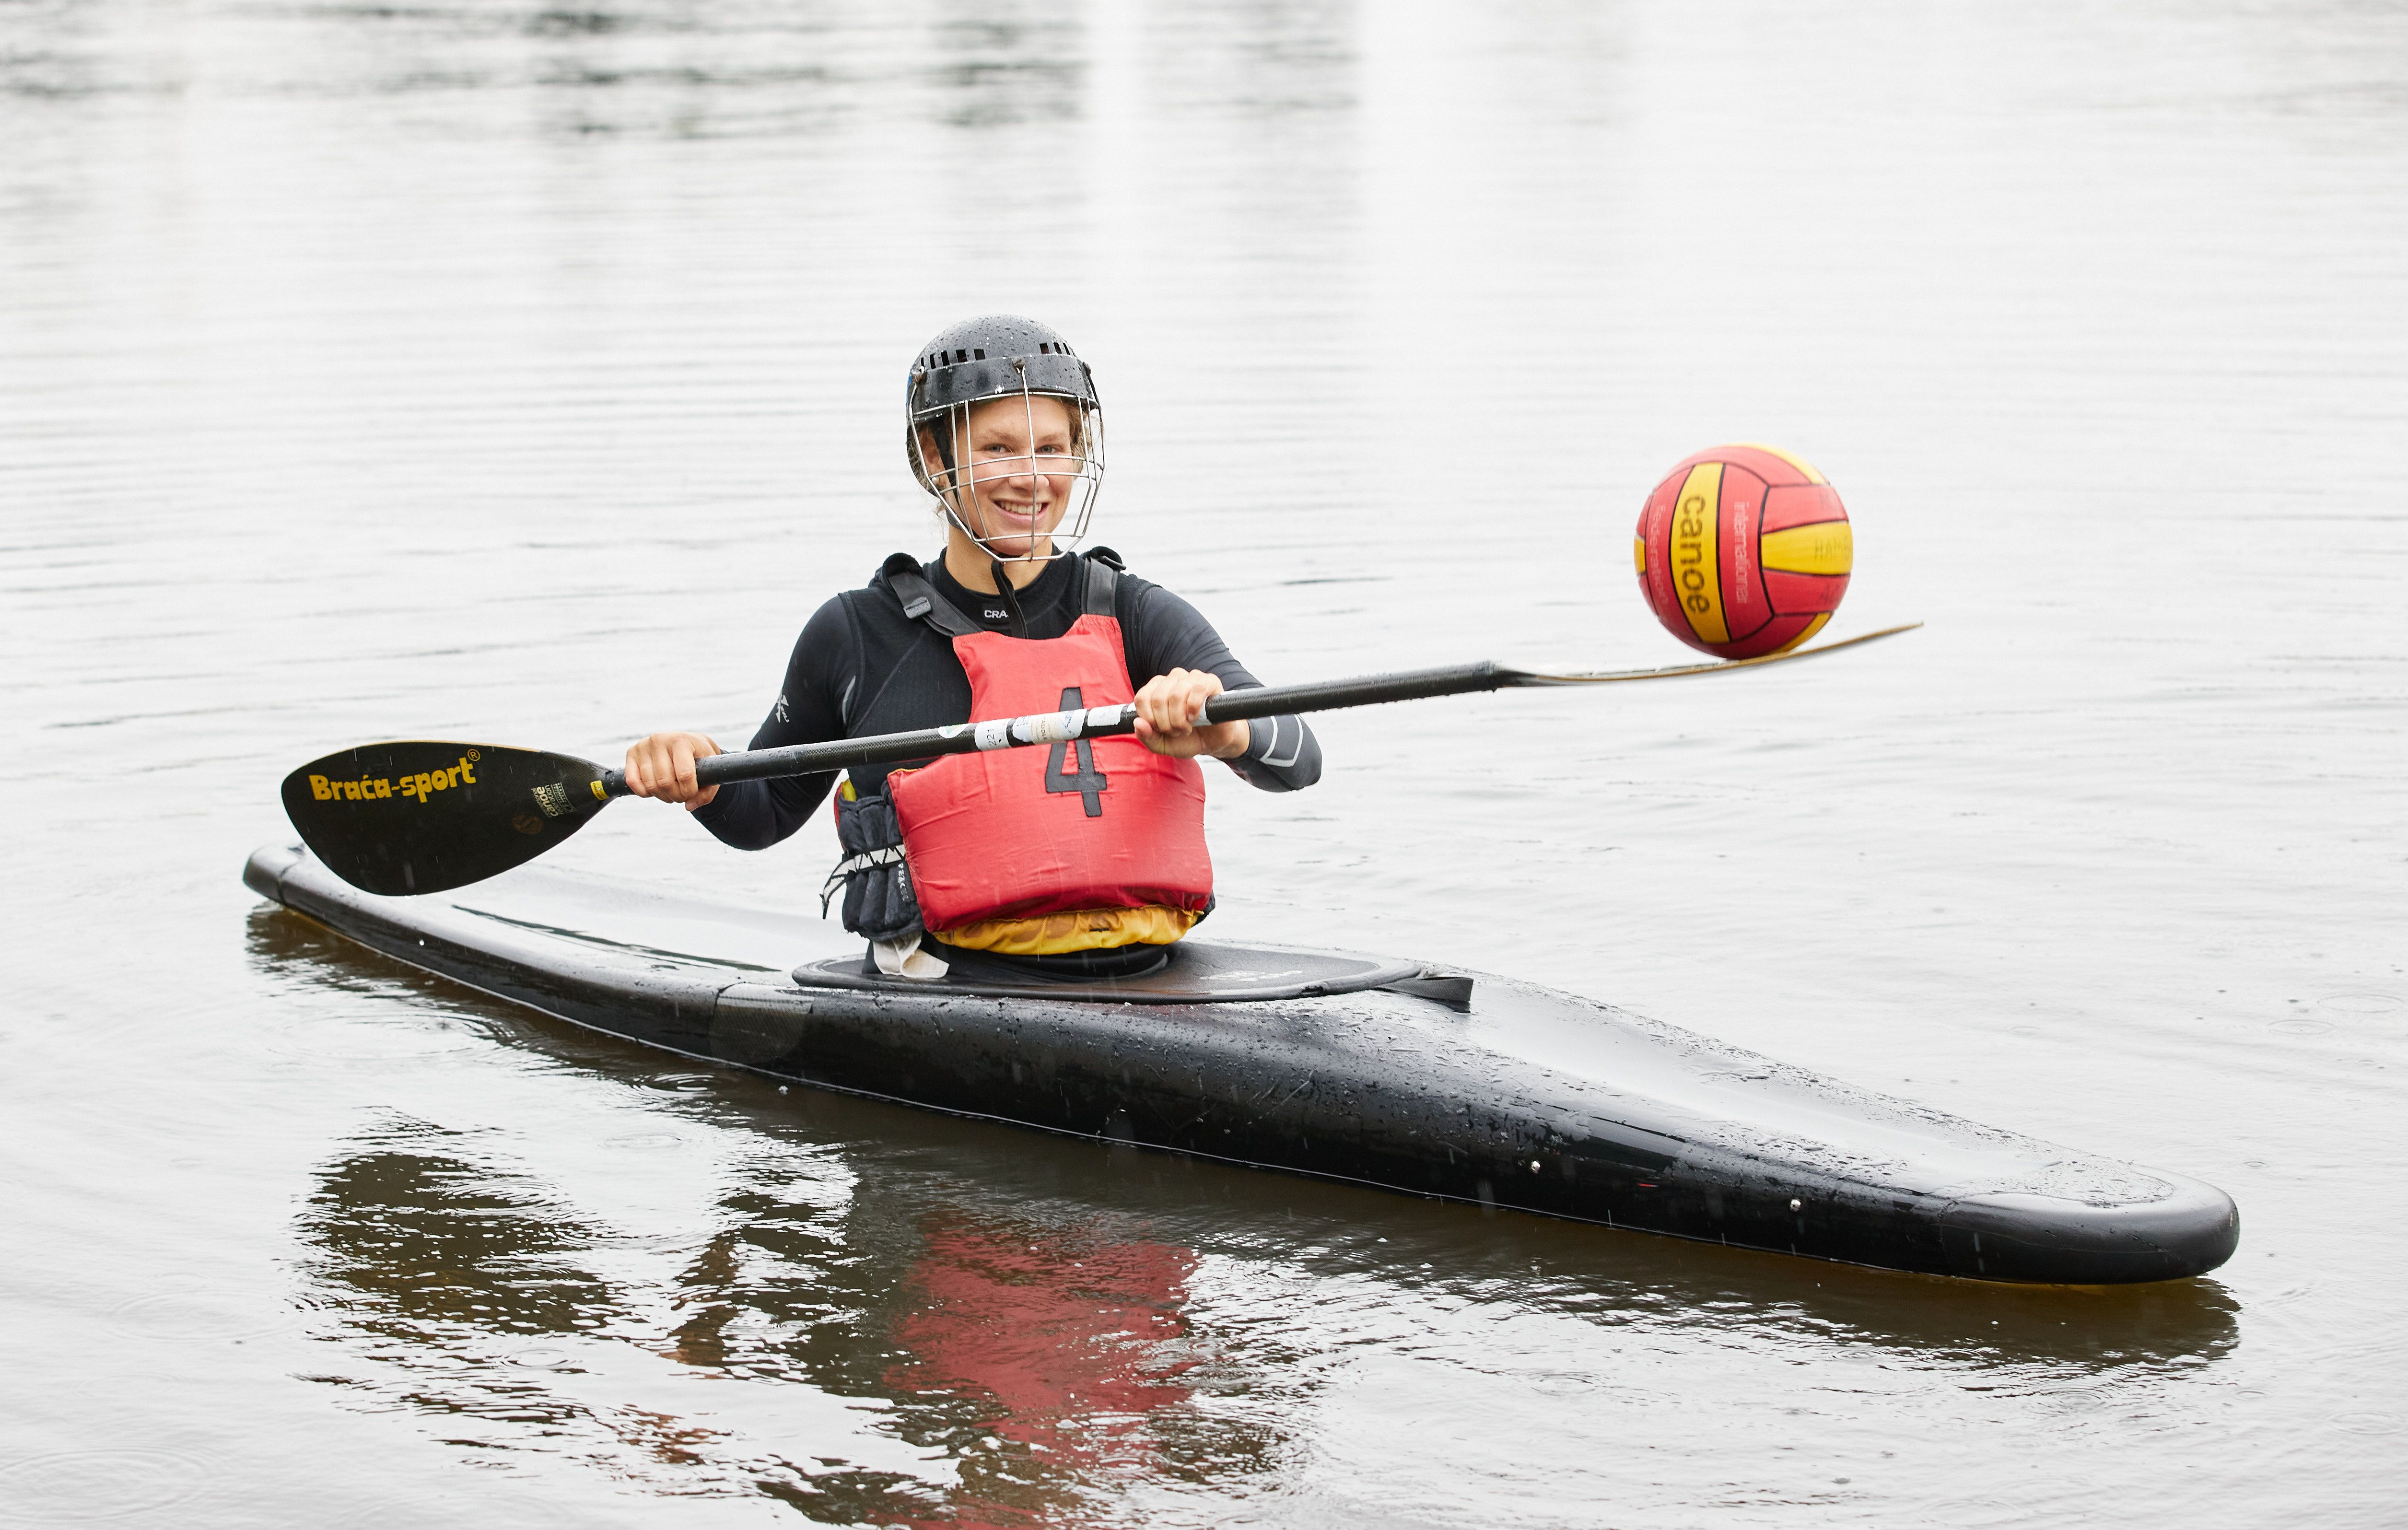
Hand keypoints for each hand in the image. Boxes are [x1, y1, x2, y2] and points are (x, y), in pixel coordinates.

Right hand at [624, 731, 723, 809]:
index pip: (685, 774)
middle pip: (665, 782)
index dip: (690, 791)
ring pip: (650, 785)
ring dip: (663, 796)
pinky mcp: (631, 753)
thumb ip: (706, 792)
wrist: (687, 743)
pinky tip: (656, 789)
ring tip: (672, 791)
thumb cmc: (699, 757)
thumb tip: (689, 806)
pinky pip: (633, 782)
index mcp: (681, 740)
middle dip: (677, 796)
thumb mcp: (710, 771)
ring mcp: (643, 745)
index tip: (693, 792)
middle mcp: (659, 739)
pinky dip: (645, 792)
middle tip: (682, 794)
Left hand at [1131, 669, 1248, 759]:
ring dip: (1180, 718)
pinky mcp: (1210, 682)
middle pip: (1158, 698)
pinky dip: (1194, 707)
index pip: (1142, 698)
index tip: (1160, 730)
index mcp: (1156, 689)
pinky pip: (1197, 688)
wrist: (1213, 742)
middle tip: (1176, 731)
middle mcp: (1172, 679)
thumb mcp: (1162, 744)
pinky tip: (1195, 717)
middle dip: (1166, 723)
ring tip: (1187, 727)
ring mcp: (1191, 678)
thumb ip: (1146, 736)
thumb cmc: (1187, 739)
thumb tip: (1138, 723)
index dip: (1150, 719)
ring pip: (1176, 694)